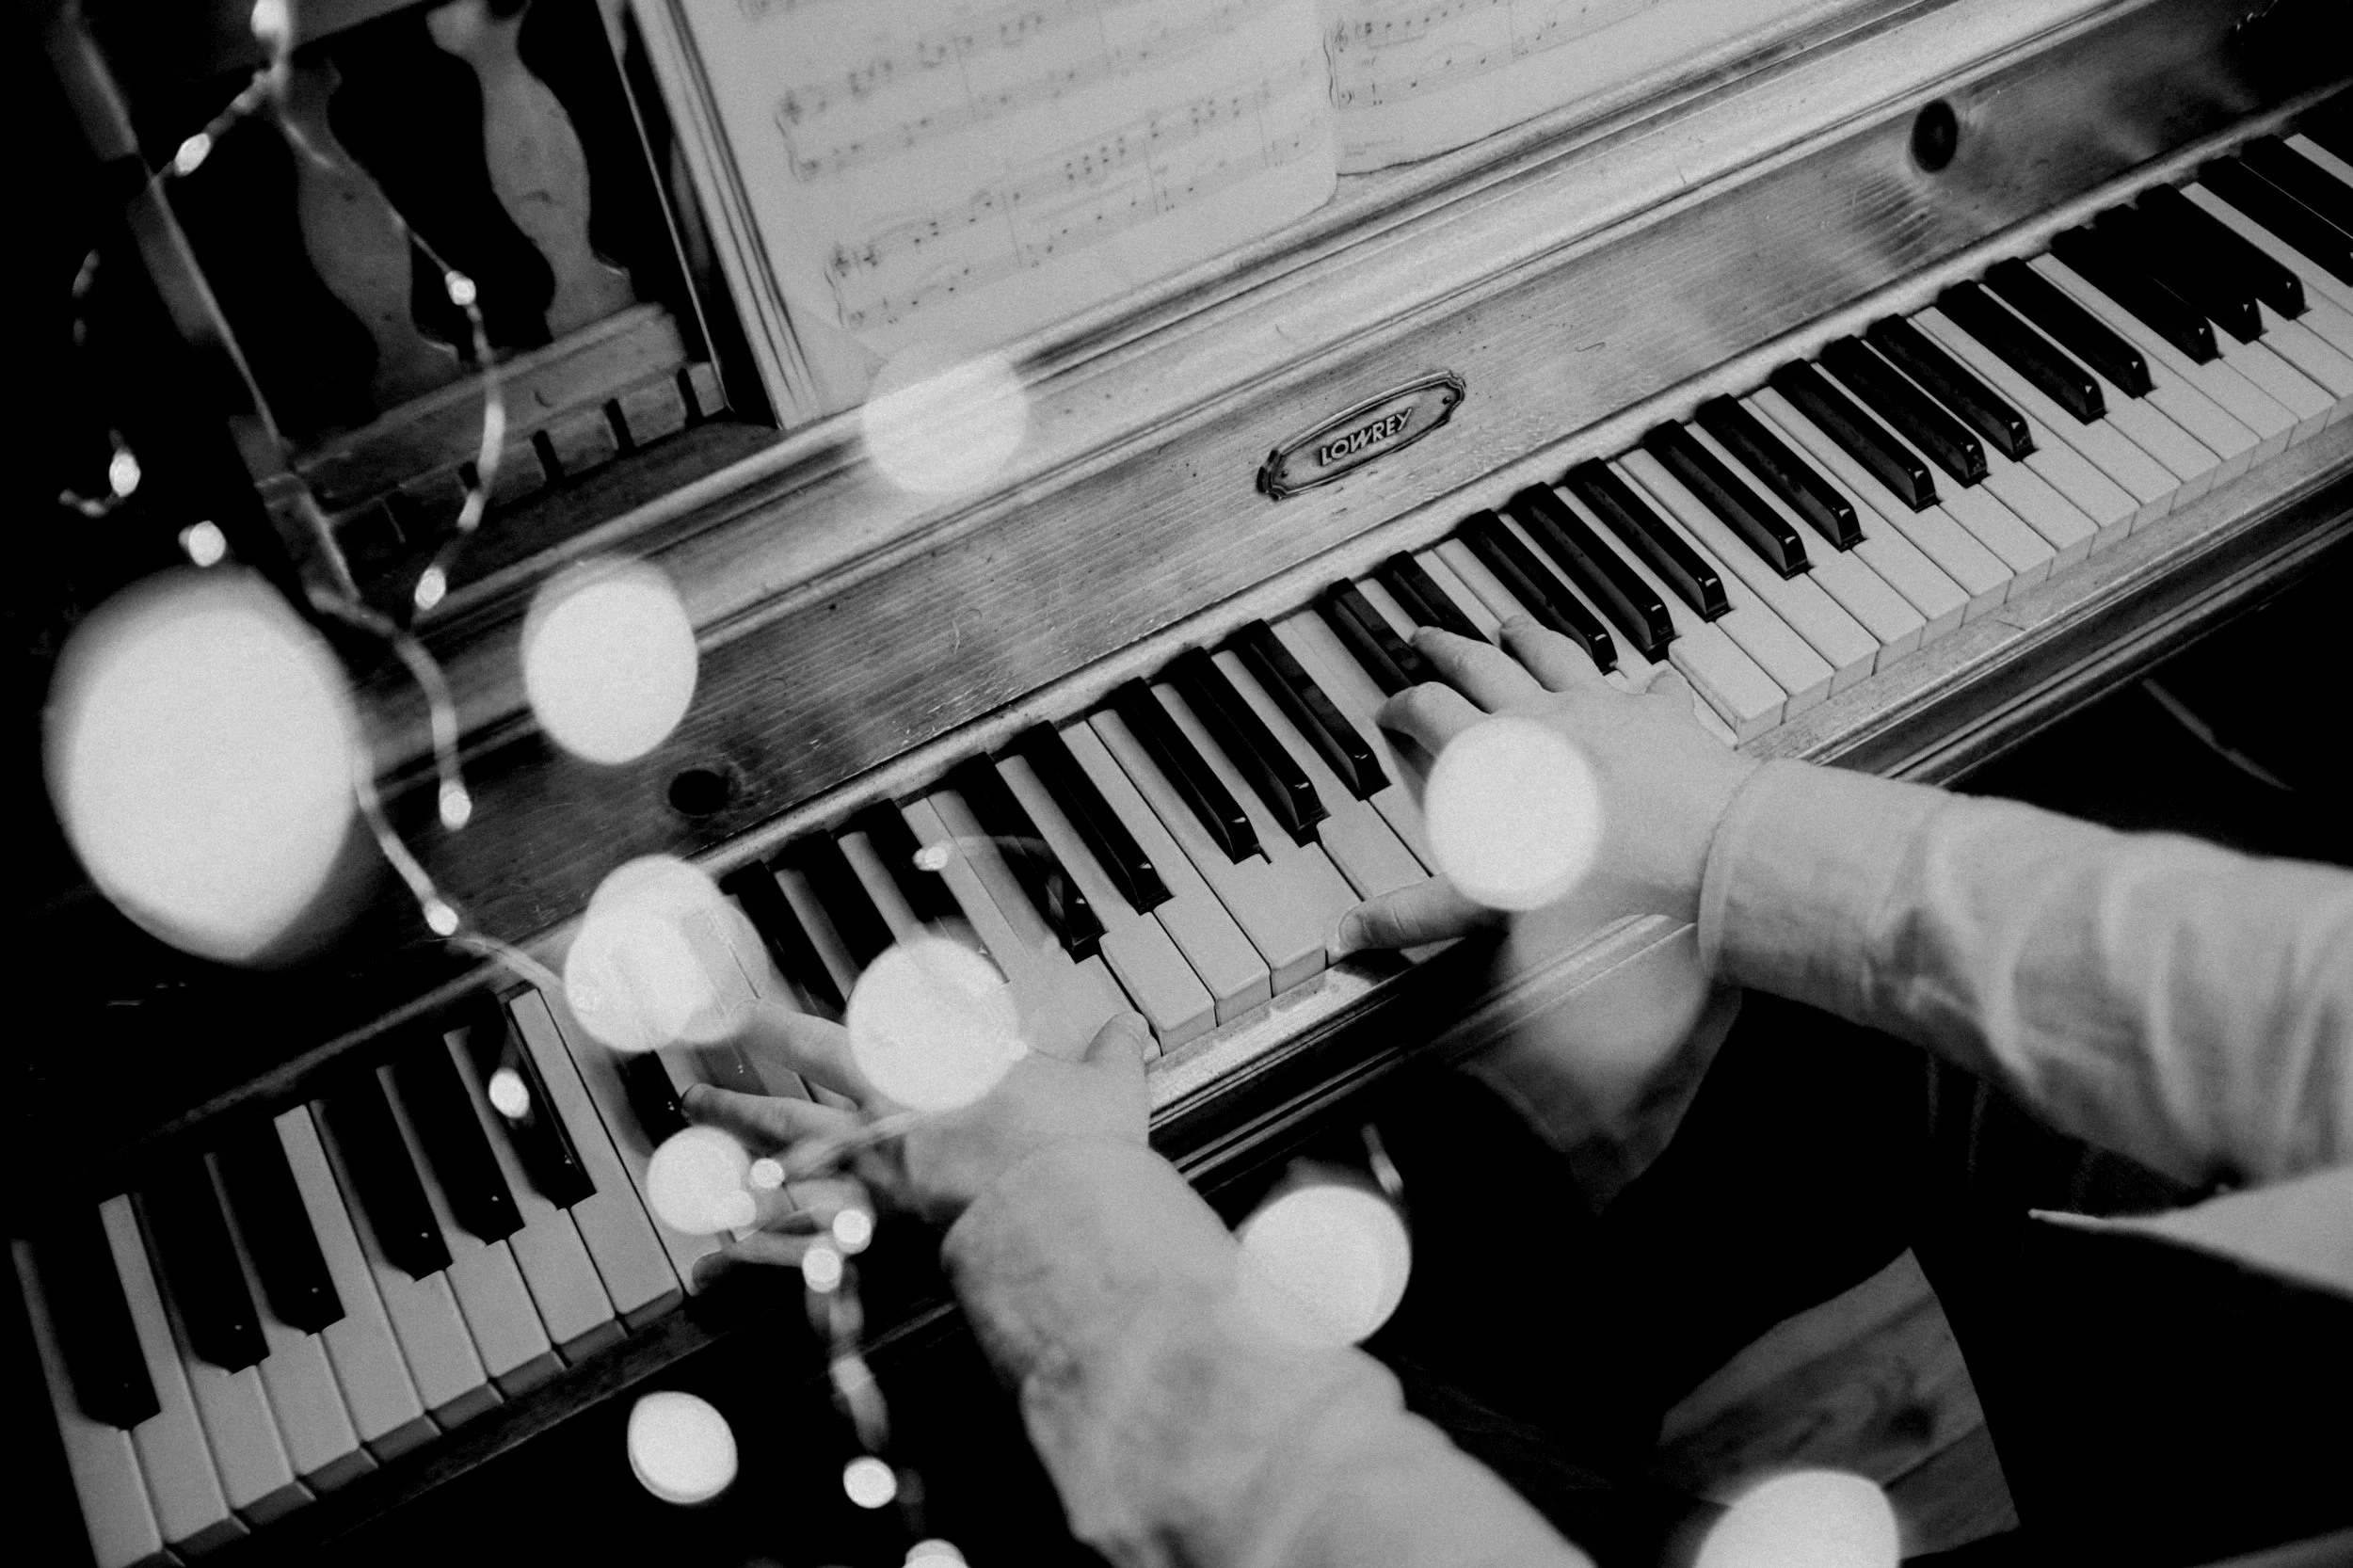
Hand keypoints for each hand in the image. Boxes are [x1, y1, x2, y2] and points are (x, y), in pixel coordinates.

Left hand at [681, 1003, 1151, 1272]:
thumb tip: (1131, 1029)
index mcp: (926, 1075)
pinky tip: (713, 1262)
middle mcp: (882, 1119)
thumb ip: (1111, 1056)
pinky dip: (752, 1255)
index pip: (838, 1037)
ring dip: (733, 1152)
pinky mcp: (877, 1236)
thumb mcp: (1104, 1085)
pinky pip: (798, 1246)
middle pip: (788, 1097)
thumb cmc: (1072, 1142)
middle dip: (739, 1088)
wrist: (1058, 1204)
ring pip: (779, 1163)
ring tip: (692, 1162)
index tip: (744, 1012)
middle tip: (693, 1085)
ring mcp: (871, 1178)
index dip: (782, 1022)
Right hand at [1339, 620, 1758, 951]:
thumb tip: (1351, 935)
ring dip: (1527, 638)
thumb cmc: (1598, 875)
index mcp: (1491, 753)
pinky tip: (1652, 679)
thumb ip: (1416, 915)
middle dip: (1446, 650)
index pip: (1429, 711)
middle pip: (1480, 665)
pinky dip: (1646, 684)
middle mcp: (1540, 717)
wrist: (1694, 849)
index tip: (1389, 709)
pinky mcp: (1657, 719)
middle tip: (1426, 637)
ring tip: (1511, 625)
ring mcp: (1602, 708)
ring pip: (1553, 655)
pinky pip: (1649, 690)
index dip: (1401, 706)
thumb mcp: (1487, 903)